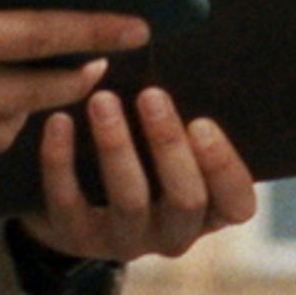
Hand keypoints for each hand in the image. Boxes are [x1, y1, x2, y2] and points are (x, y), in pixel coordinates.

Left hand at [17, 85, 255, 262]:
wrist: (80, 204)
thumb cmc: (146, 157)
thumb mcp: (175, 145)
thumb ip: (188, 118)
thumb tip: (187, 54)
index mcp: (210, 210)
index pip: (237, 204)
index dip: (224, 167)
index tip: (202, 121)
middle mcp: (174, 233)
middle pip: (186, 199)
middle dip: (169, 144)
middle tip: (151, 94)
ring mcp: (126, 240)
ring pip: (130, 200)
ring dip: (117, 146)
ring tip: (102, 100)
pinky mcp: (77, 237)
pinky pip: (69, 202)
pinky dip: (62, 160)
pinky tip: (58, 120)